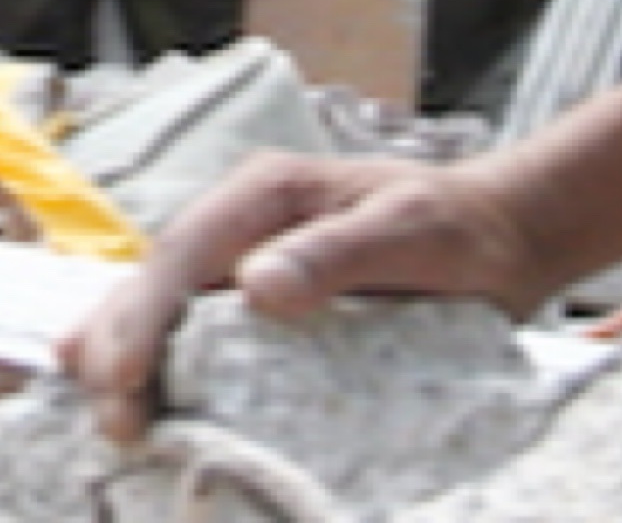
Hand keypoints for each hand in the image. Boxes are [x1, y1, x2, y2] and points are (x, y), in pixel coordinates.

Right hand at [57, 151, 558, 443]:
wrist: (504, 239)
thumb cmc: (460, 229)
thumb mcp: (410, 231)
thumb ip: (337, 253)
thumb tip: (256, 286)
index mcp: (266, 193)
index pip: (182, 252)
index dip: (144, 315)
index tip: (127, 375)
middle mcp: (241, 226)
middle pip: (155, 285)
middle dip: (119, 350)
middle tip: (119, 426)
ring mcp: (245, 268)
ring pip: (162, 313)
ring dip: (128, 365)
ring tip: (117, 428)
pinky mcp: (261, 312)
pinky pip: (196, 340)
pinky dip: (163, 374)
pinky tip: (146, 410)